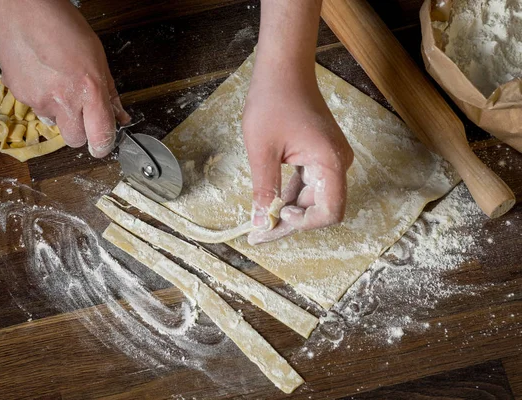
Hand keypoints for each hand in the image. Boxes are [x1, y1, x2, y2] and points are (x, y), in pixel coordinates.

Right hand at [0, 0, 129, 156]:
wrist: (21, 11)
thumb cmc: (62, 27)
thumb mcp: (98, 59)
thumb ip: (109, 92)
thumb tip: (119, 115)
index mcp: (89, 90)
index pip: (100, 136)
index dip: (103, 144)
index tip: (103, 143)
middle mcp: (64, 100)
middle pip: (75, 140)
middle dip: (81, 132)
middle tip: (82, 114)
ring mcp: (39, 101)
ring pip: (55, 125)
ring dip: (60, 115)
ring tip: (60, 86)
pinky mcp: (20, 97)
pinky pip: (37, 110)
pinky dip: (43, 101)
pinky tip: (44, 79)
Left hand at [243, 63, 352, 244]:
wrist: (283, 69)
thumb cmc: (273, 101)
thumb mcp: (262, 150)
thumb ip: (264, 189)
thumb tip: (260, 223)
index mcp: (330, 162)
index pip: (328, 212)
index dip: (302, 224)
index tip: (274, 221)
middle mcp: (337, 164)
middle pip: (319, 209)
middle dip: (289, 224)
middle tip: (258, 235)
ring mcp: (329, 160)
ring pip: (311, 199)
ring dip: (287, 213)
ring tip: (259, 226)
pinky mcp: (319, 157)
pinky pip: (307, 185)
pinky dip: (288, 196)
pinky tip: (268, 205)